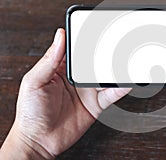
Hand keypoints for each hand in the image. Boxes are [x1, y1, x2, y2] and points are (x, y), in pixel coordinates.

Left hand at [0, 28, 130, 158]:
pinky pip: (112, 94)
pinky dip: (121, 88)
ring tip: (127, 61)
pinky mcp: (96, 105)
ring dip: (117, 70)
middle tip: (118, 44)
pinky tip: (128, 81)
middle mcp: (77, 78)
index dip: (87, 40)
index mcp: (60, 68)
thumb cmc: (30, 113)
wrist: (40, 141)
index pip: (77, 50)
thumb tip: (60, 36)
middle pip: (96, 62)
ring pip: (106, 77)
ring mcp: (88, 91)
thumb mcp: (34, 82)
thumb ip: (49, 60)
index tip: (98, 30)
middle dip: (107, 53)